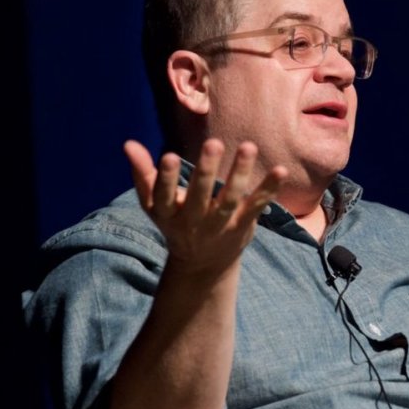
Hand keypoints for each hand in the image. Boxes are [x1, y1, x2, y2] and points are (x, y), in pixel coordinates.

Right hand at [124, 138, 286, 275]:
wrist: (202, 264)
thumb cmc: (175, 223)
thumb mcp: (155, 204)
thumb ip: (143, 175)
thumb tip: (128, 144)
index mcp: (168, 214)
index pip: (164, 196)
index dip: (165, 178)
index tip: (168, 156)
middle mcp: (194, 221)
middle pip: (199, 196)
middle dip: (206, 171)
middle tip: (213, 143)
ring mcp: (220, 225)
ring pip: (230, 199)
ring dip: (240, 173)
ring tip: (248, 147)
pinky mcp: (242, 225)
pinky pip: (256, 205)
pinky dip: (269, 189)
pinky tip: (280, 170)